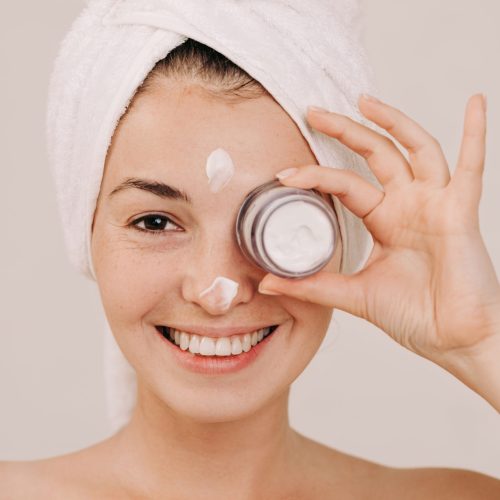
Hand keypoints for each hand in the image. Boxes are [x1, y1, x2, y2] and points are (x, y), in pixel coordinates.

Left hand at [259, 94, 499, 403]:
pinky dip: (475, 134)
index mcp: (384, 220)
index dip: (315, 176)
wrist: (454, 341)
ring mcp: (435, 204)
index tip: (284, 174)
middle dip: (345, 131)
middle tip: (312, 112)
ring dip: (392, 122)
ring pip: (414, 149)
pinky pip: (471, 167)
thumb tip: (265, 283)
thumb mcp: (352, 295)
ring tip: (362, 100)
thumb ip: (311, 285)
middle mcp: (408, 205)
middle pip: (375, 155)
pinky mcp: (462, 212)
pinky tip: (475, 102)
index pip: (346, 184)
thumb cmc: (413, 317)